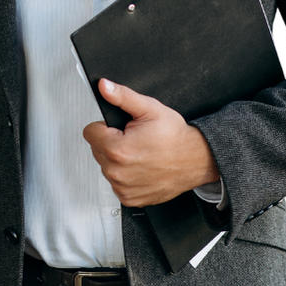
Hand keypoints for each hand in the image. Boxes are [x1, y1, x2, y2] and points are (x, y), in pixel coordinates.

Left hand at [83, 79, 220, 207]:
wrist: (195, 160)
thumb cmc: (175, 137)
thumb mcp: (149, 109)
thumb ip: (122, 96)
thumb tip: (104, 87)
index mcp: (117, 149)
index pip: (90, 132)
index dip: (105, 125)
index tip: (120, 128)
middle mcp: (117, 172)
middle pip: (97, 149)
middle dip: (111, 142)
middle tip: (133, 139)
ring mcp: (123, 188)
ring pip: (106, 166)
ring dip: (117, 160)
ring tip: (140, 153)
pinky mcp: (129, 199)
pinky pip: (116, 183)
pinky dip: (126, 175)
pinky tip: (141, 168)